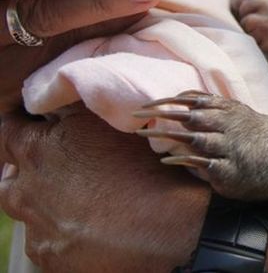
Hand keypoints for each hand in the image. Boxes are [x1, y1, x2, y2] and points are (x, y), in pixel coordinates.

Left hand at [0, 105, 208, 271]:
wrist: (165, 225)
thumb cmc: (142, 167)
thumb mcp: (105, 122)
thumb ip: (69, 109)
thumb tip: (52, 97)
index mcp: (36, 151)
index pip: (7, 130)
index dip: (22, 123)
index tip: (39, 124)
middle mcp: (25, 192)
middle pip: (9, 176)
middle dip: (28, 168)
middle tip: (59, 166)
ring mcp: (37, 231)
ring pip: (29, 213)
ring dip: (45, 203)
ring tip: (81, 200)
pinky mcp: (52, 259)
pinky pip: (47, 241)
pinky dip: (63, 231)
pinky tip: (92, 225)